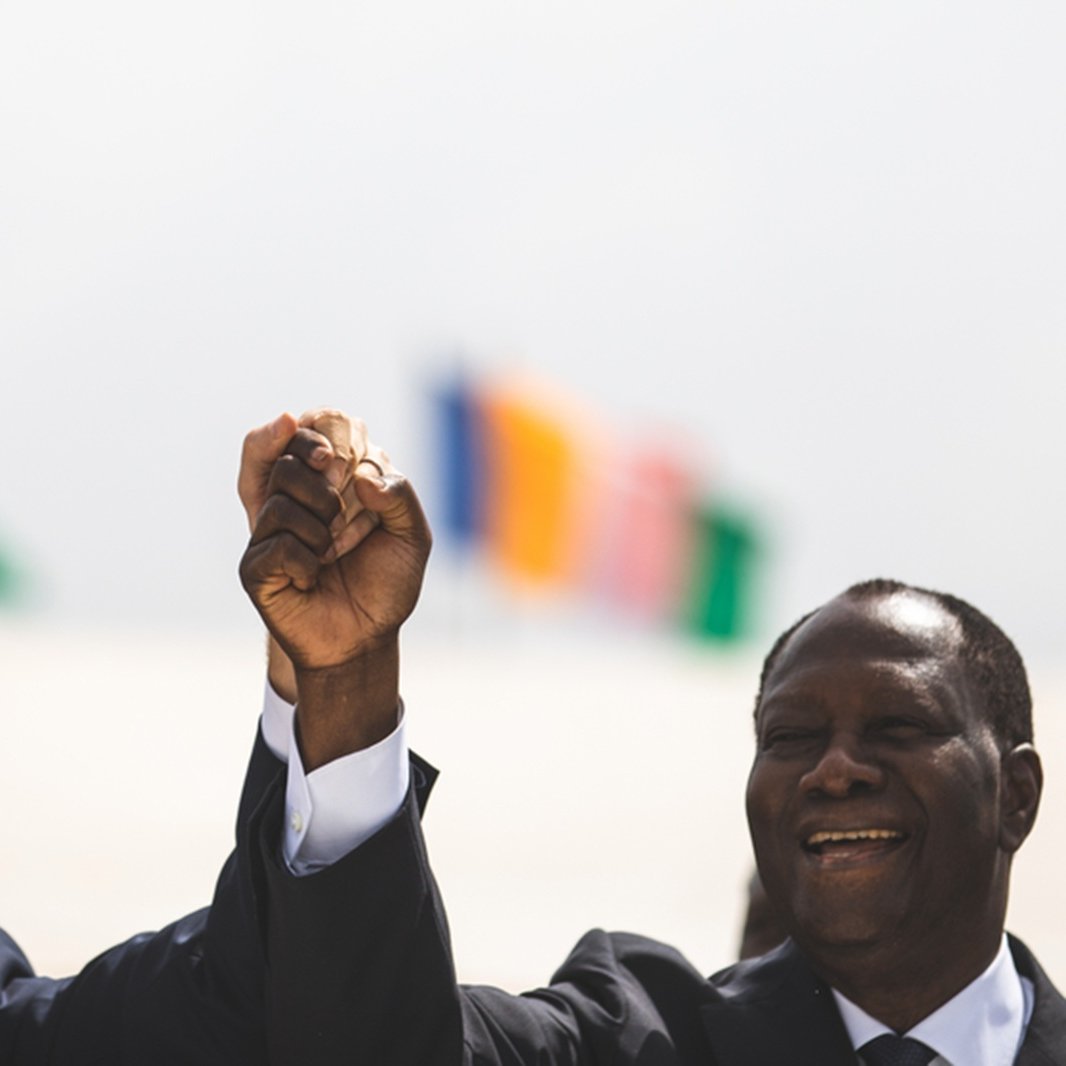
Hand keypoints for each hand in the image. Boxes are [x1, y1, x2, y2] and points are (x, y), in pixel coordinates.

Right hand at [237, 410, 394, 700]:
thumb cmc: (387, 583)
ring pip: (279, 499)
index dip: (311, 432)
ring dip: (320, 526)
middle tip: (339, 510)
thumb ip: (400, 494)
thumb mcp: (412, 535)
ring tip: (333, 552)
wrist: (367, 640)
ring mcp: (268, 533)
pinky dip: (306, 559)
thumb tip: (361, 476)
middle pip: (284, 459)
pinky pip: (276, 544)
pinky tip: (314, 576)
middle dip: (319, 482)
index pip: (302, 433)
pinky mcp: (255, 567)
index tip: (331, 453)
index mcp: (325, 483)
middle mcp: (291, 501)